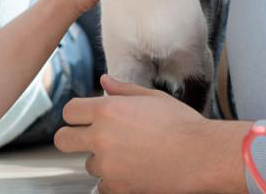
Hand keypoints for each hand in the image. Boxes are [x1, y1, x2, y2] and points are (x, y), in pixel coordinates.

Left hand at [54, 74, 231, 193]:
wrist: (202, 156)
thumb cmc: (183, 124)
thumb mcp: (153, 98)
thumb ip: (123, 89)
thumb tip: (104, 81)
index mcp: (107, 110)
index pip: (69, 111)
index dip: (76, 115)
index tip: (86, 119)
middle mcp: (101, 137)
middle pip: (63, 139)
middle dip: (73, 138)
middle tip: (90, 140)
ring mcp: (107, 165)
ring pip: (88, 165)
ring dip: (102, 162)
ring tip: (130, 156)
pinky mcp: (117, 188)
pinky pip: (103, 187)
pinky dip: (114, 182)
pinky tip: (134, 172)